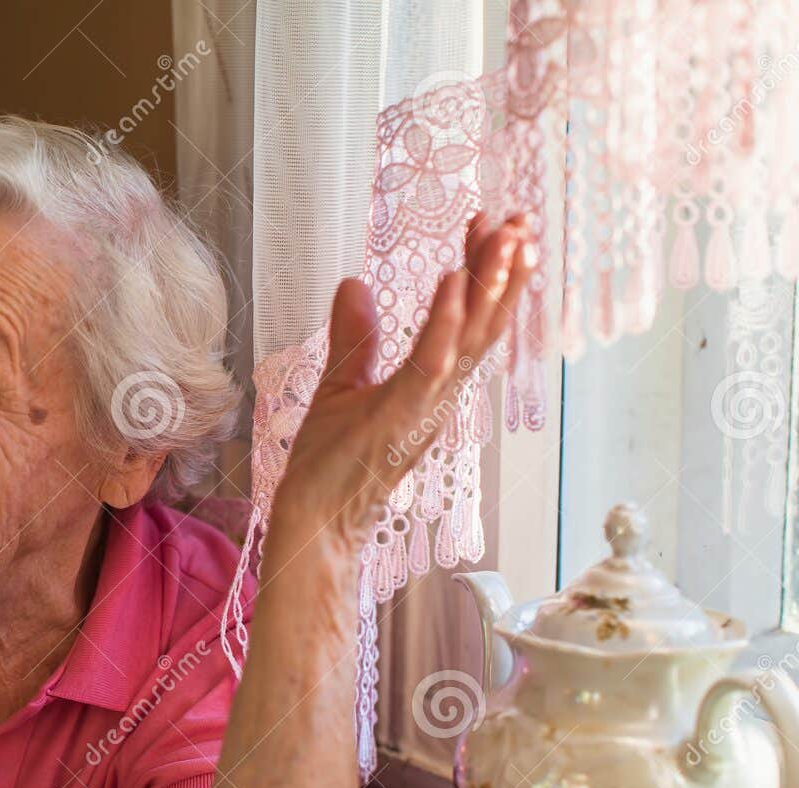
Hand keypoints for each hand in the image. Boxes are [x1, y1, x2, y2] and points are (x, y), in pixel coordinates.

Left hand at [274, 214, 535, 548]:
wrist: (315, 519)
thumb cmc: (331, 463)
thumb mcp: (342, 384)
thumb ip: (355, 336)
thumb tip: (354, 283)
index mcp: (432, 383)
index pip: (467, 317)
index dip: (481, 270)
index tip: (491, 224)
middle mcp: (441, 393)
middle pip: (483, 322)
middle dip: (504, 269)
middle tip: (523, 218)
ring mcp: (426, 405)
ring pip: (470, 338)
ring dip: (489, 286)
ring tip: (506, 238)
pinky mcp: (402, 417)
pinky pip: (430, 364)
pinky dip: (443, 323)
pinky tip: (452, 282)